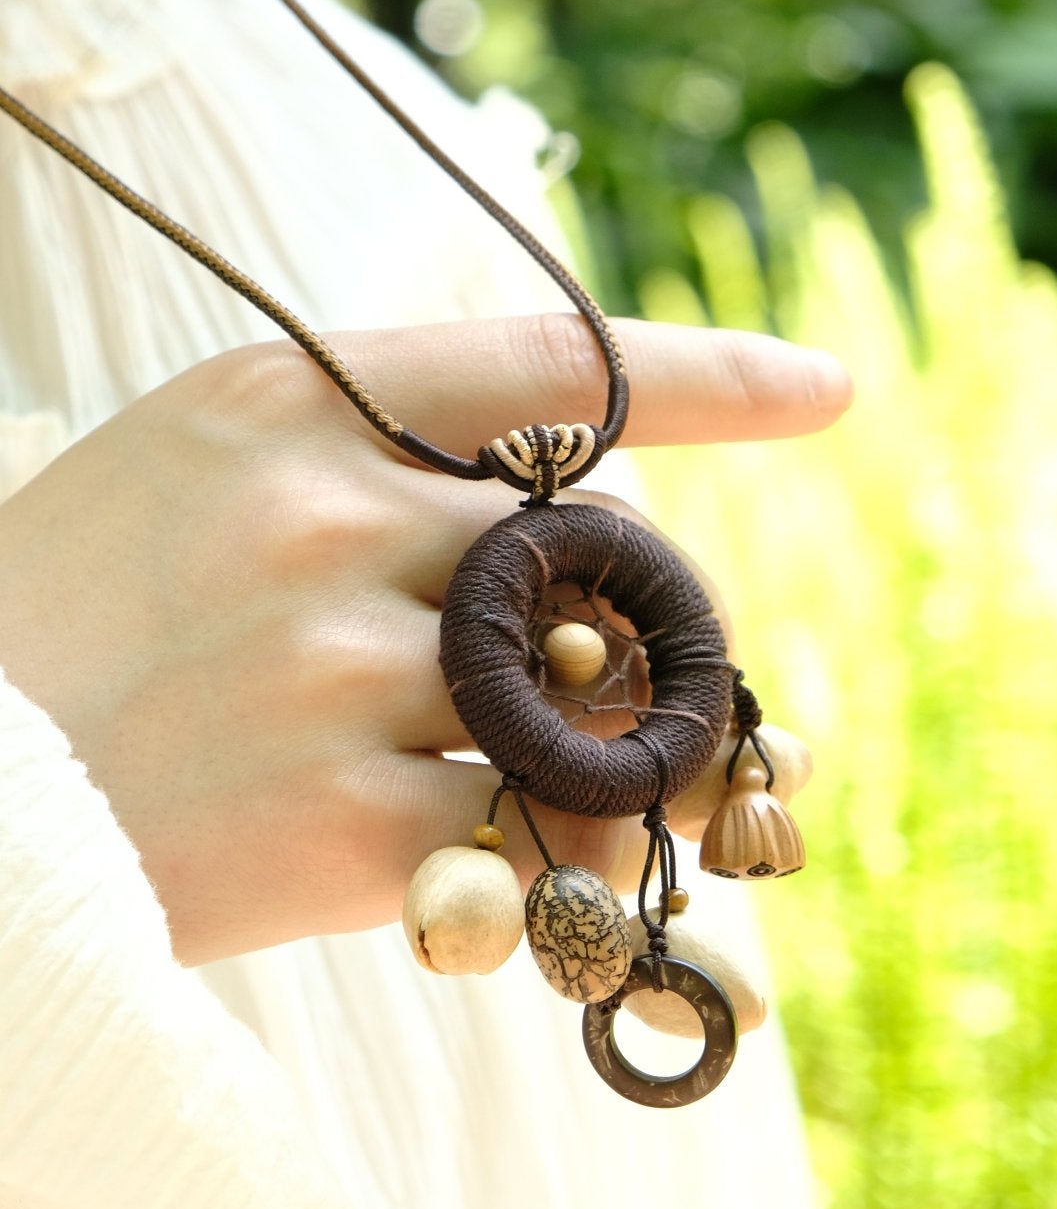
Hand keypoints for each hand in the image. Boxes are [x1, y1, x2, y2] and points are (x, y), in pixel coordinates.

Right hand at [0, 314, 849, 963]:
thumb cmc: (75, 614)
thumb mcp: (193, 464)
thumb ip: (369, 451)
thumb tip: (570, 503)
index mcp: (282, 398)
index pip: (549, 358)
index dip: (708, 373)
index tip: (827, 388)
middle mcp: (325, 516)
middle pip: (594, 536)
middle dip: (604, 594)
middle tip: (554, 648)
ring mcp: (341, 671)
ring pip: (587, 686)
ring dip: (592, 723)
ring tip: (508, 754)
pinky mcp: (348, 827)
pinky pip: (533, 823)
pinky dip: (543, 842)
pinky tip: (479, 850)